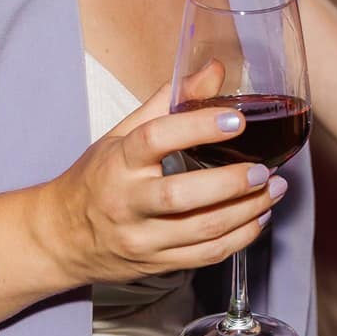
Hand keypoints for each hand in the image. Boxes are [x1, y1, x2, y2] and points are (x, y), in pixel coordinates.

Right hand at [41, 61, 283, 285]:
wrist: (61, 237)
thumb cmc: (95, 179)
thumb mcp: (121, 134)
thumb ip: (168, 102)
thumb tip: (214, 70)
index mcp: (118, 162)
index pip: (156, 139)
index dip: (198, 127)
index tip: (235, 120)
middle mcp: (128, 202)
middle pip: (182, 196)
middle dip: (231, 183)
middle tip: (265, 169)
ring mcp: (142, 238)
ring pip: (201, 230)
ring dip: (247, 211)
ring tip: (275, 189)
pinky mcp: (157, 265)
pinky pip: (205, 256)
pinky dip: (240, 238)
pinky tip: (258, 218)